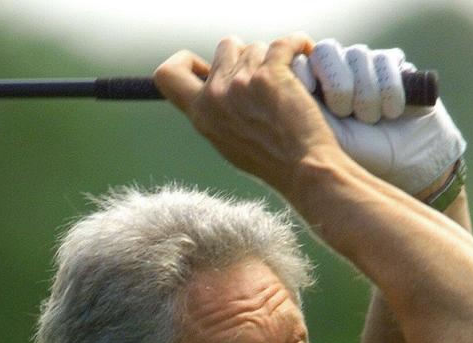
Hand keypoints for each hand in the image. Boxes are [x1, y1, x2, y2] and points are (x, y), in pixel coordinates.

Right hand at [153, 34, 343, 195]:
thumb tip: (217, 85)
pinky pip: (286, 42)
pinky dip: (299, 44)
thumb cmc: (270, 161)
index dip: (187, 60)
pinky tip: (305, 52)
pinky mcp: (271, 75)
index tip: (209, 67)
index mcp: (200, 113)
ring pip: (257, 47)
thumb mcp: (226, 141)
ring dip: (272, 58)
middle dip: (245, 55)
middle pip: (225, 46)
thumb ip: (216, 112)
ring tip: (288, 80)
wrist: (302, 171)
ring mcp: (242, 83)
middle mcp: (215, 95)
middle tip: (263, 75)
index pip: (167, 74)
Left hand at [293, 39, 465, 194]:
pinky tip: (392, 113)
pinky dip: (389, 89)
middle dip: (337, 84)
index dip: (304, 72)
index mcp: (311, 88)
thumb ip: (298, 103)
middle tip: (345, 113)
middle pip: (326, 50)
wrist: (403, 164)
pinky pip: (386, 59)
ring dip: (365, 93)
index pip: (299, 59)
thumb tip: (284, 71)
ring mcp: (364, 66)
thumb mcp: (318, 132)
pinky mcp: (394, 64)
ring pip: (357, 54)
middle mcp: (336, 71)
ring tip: (371, 120)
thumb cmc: (354, 154)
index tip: (307, 95)